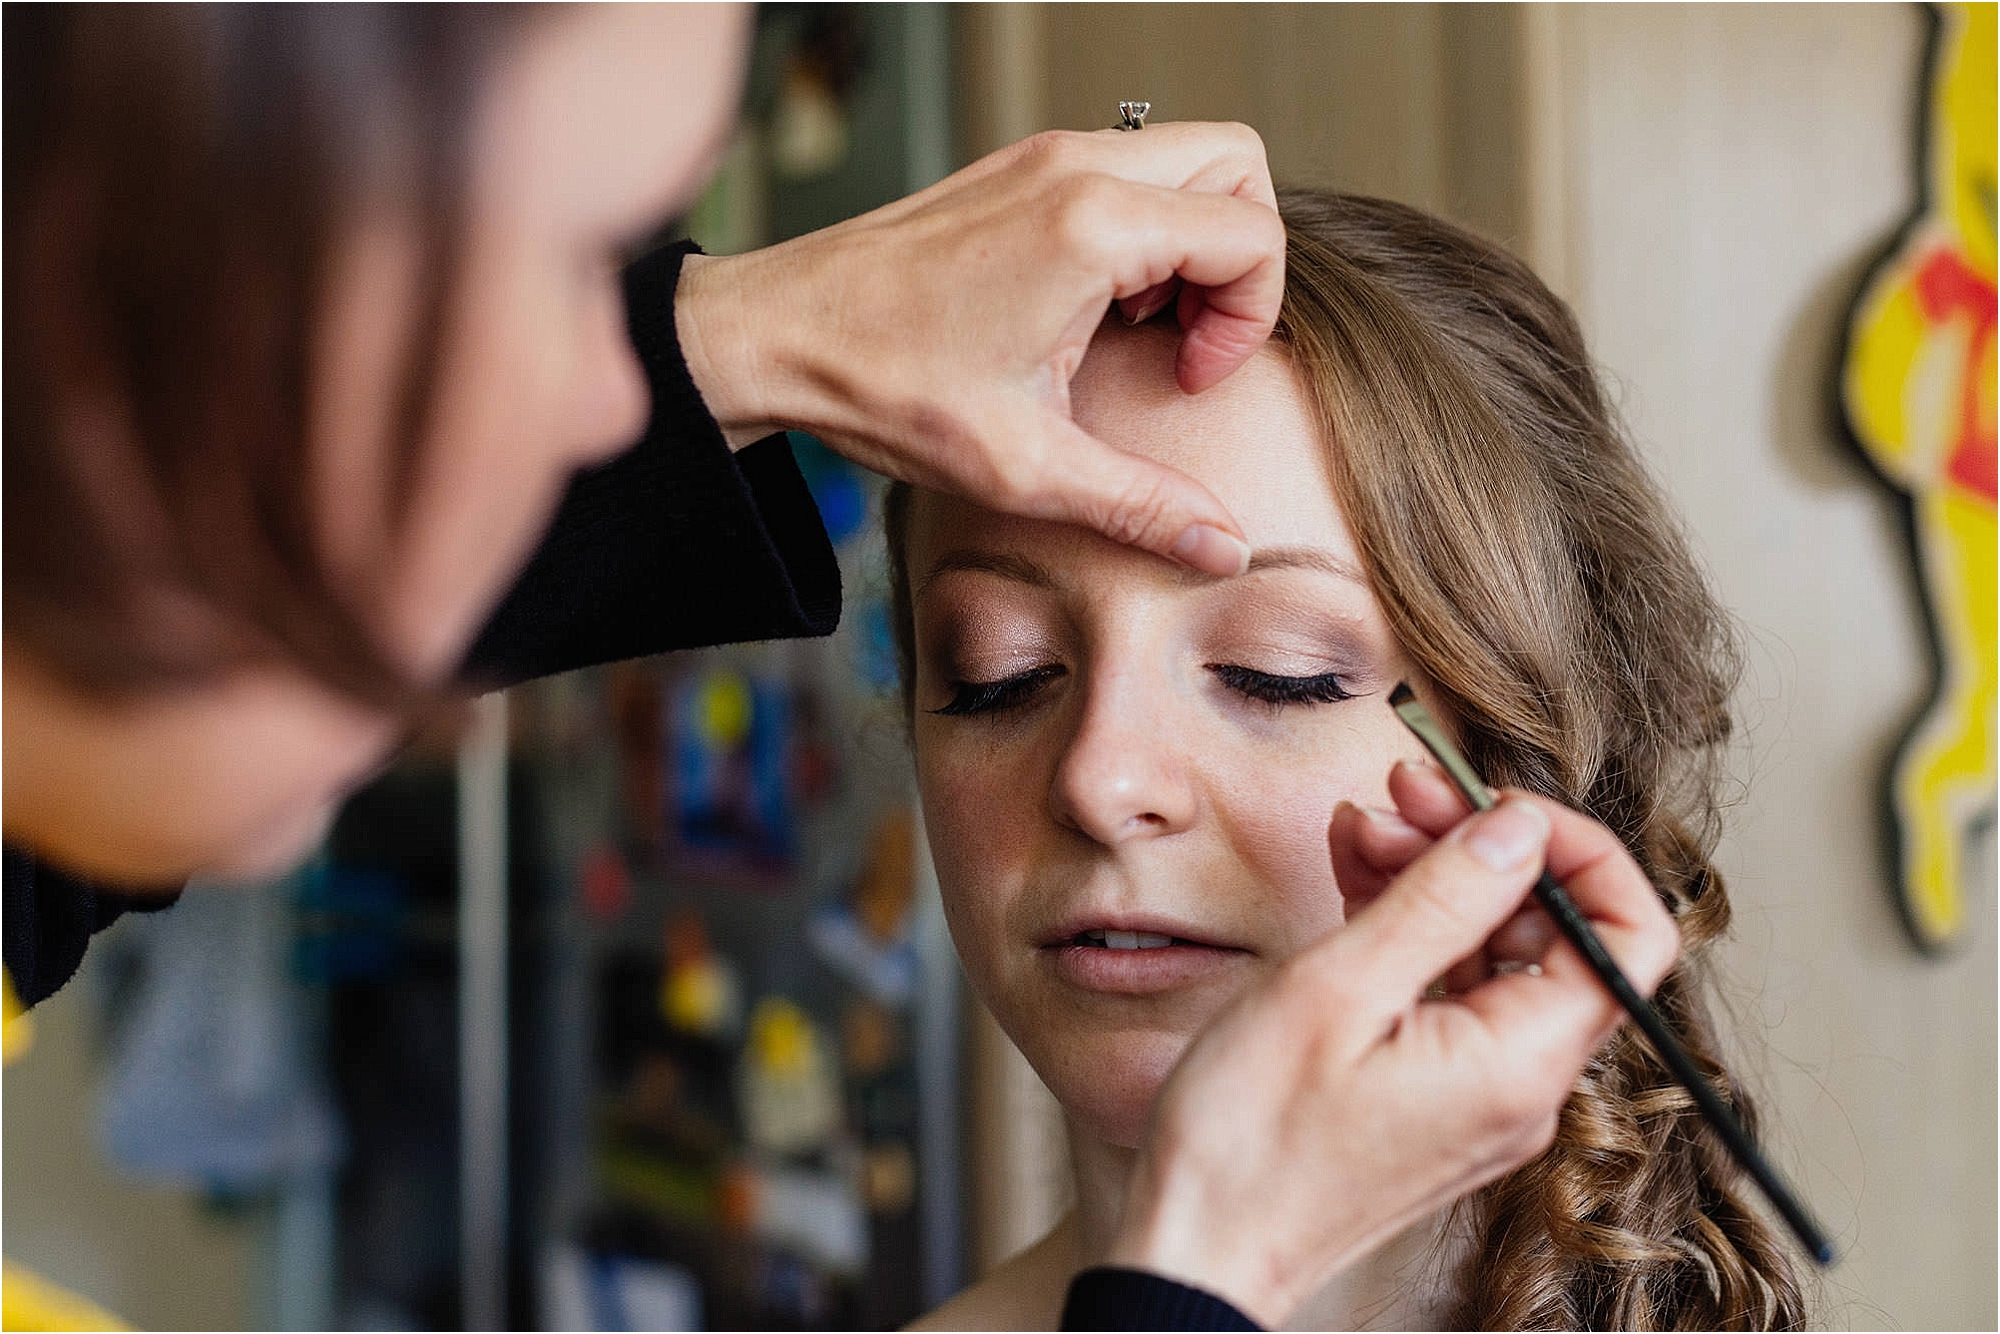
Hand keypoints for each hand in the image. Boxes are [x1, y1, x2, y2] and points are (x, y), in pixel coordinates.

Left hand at [674, 122, 1283, 575]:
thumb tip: (1224, 547)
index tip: (1192, 376)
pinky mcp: (1012, 170)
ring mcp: (1041, 158)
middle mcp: (1075, 168)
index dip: (1250, 318)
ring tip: (1141, 325)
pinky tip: (1092, 308)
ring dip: (1190, 239)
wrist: (772, 335)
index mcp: (1093, 227)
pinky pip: (1121, 169)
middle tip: (1189, 337)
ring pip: (1182, 158)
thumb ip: (1142, 505)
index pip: (1253, 235)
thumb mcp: (1025, 468)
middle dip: (1241, 259)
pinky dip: (1139, 227)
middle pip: (1236, 165)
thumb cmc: (880, 386)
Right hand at [1107, 761, 1679, 1326]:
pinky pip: (1448, 989)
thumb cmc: (1250, 1139)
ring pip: (1492, 953)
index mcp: (1520, 1063)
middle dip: (1483, 848)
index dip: (1576, 851)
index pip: (1625, 933)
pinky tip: (1357, 875)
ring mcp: (1479, 1091)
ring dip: (1435, 877)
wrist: (1197, 1248)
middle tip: (1405, 794)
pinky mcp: (1434, 1093)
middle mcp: (1521, 1083)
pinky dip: (1409, 926)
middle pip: (1551, 933)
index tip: (1497, 804)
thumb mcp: (1337, 988)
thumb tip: (1518, 831)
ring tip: (1362, 827)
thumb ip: (1441, 900)